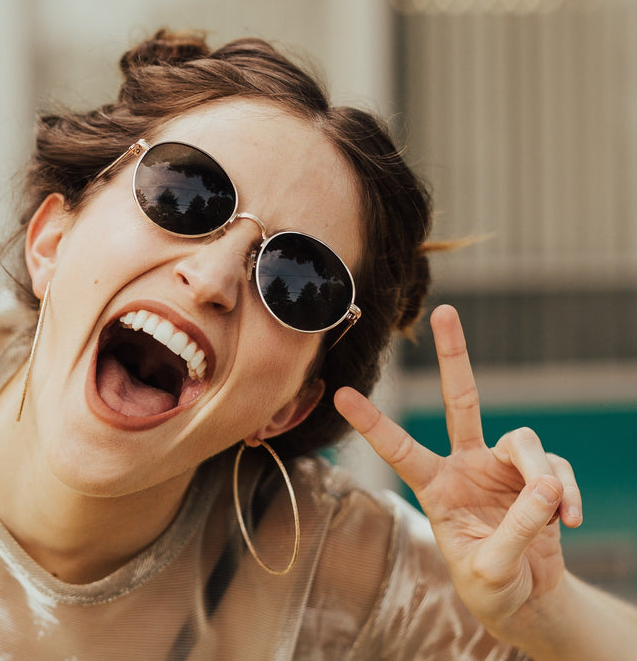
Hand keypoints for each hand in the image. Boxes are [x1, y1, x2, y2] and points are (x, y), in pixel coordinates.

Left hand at [334, 305, 582, 642]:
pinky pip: (556, 471)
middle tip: (446, 310)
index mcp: (434, 487)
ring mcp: (502, 467)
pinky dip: (566, 494)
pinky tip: (568, 521)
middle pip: (461, 400)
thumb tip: (546, 486)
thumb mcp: (490, 568)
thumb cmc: (491, 584)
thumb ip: (516, 530)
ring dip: (543, 476)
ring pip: (524, 442)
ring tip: (554, 513)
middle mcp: (465, 466)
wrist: (526, 598)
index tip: (341, 394)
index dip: (372, 423)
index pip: (398, 449)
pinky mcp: (539, 476)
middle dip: (454, 356)